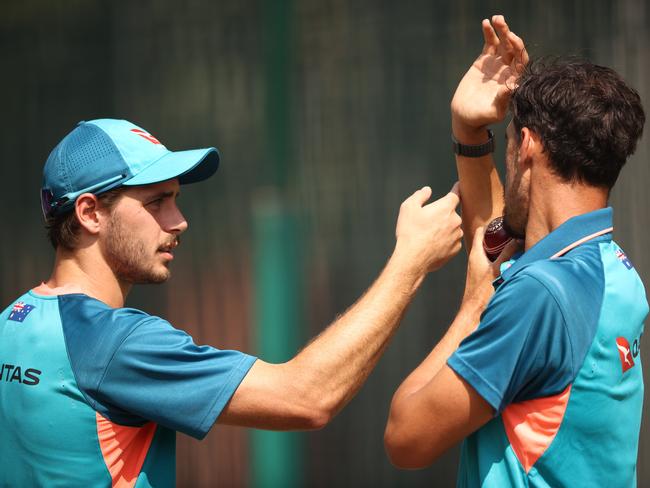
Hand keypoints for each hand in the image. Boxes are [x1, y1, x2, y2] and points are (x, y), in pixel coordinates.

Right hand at [393, 183, 462, 273]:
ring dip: (443, 229)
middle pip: (451, 213)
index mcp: (446, 208)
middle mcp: (455, 220)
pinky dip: (444, 241)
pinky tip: (432, 245)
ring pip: (451, 228)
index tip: (459, 185)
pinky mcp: (455, 249)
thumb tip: (427, 190)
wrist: (413, 259)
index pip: (456, 194)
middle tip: (427, 222)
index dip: (456, 189)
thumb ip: (419, 195)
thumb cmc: (410, 231)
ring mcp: (457, 236)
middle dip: (442, 215)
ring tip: (427, 236)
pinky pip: (451, 241)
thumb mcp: (408, 207)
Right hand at [451, 15, 528, 140]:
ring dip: (501, 30)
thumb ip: (503, 100)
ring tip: (496, 18)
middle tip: (502, 23)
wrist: (465, 116)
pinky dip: (488, 34)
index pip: (521, 60)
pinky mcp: (484, 61)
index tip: (511, 39)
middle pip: (513, 48)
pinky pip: (489, 44)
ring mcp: (497, 64)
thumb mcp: (493, 111)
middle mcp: (508, 70)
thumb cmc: (481, 118)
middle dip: (509, 34)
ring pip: (502, 43)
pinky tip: (485, 23)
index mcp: (514, 81)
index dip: (518, 48)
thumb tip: (512, 86)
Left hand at [461, 225, 521, 307]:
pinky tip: (513, 263)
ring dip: (502, 248)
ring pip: (492, 252)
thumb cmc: (482, 293)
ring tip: (517, 246)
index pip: (481, 231)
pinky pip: (494, 262)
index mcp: (476, 254)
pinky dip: (502, 259)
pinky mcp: (484, 276)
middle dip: (500, 236)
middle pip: (488, 241)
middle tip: (514, 233)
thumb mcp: (497, 269)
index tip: (504, 221)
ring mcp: (479, 267)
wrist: (474, 313)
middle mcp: (476, 258)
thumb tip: (518, 239)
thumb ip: (507, 253)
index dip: (491, 224)